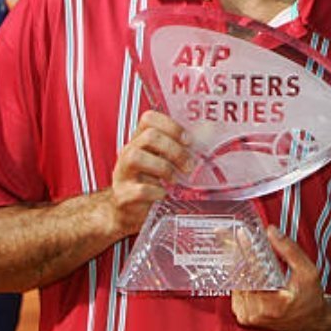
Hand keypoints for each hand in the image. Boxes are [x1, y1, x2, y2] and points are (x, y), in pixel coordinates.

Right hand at [107, 110, 192, 236]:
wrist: (128, 211)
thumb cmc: (150, 182)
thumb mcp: (162, 161)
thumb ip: (178, 148)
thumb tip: (208, 137)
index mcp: (140, 141)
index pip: (149, 118)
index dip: (171, 126)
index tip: (188, 140)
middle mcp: (129, 153)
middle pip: (148, 136)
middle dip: (174, 150)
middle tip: (188, 166)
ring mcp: (123, 174)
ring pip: (136, 157)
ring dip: (164, 168)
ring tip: (175, 180)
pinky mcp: (123, 195)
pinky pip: (139, 189)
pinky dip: (157, 192)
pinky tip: (164, 194)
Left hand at [231, 226, 330, 330]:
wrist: (311, 323)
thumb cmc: (311, 300)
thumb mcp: (308, 272)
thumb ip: (290, 250)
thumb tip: (271, 232)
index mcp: (270, 305)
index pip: (253, 271)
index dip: (246, 250)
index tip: (241, 234)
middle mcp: (254, 313)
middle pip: (240, 276)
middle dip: (238, 254)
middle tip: (233, 236)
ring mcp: (246, 315)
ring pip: (236, 282)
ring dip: (237, 263)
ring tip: (237, 245)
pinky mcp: (243, 315)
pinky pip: (237, 289)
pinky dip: (240, 275)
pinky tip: (243, 263)